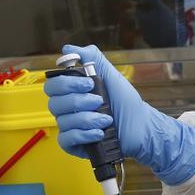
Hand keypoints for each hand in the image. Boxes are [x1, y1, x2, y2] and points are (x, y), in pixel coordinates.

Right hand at [44, 44, 194, 184]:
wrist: (141, 127)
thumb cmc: (126, 102)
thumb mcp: (111, 75)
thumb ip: (91, 58)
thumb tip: (67, 49)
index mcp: (72, 91)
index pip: (53, 85)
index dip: (67, 83)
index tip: (89, 83)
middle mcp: (68, 108)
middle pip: (54, 103)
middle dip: (79, 101)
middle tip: (100, 101)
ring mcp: (70, 127)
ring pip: (63, 121)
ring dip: (87, 119)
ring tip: (107, 119)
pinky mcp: (74, 144)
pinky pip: (66, 139)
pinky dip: (83, 135)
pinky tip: (99, 133)